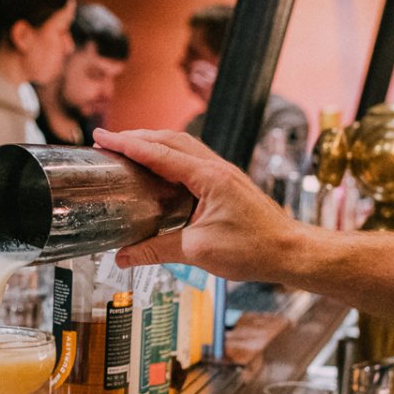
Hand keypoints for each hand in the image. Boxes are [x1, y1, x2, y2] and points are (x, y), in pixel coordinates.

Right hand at [93, 127, 301, 280]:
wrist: (290, 251)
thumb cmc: (254, 249)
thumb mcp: (198, 251)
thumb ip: (156, 250)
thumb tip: (123, 257)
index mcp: (208, 177)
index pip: (159, 153)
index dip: (127, 144)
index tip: (102, 137)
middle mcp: (216, 168)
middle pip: (171, 140)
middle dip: (138, 137)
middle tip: (109, 140)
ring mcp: (224, 173)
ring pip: (184, 146)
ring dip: (155, 144)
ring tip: (130, 149)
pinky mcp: (228, 183)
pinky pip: (194, 160)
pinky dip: (171, 157)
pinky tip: (161, 170)